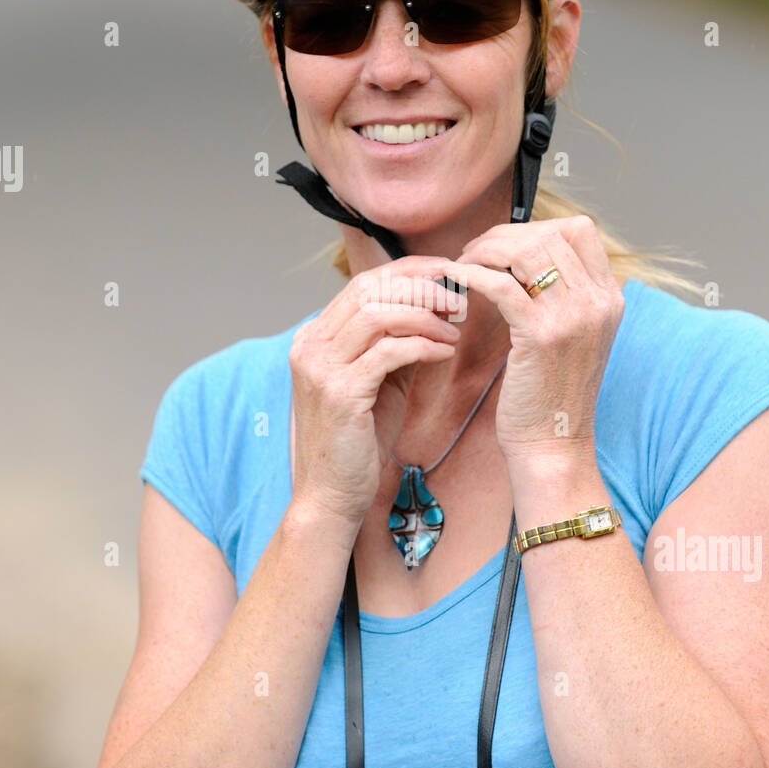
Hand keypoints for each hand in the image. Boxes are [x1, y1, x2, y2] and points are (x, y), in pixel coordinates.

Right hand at [287, 257, 463, 527]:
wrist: (332, 495)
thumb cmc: (358, 441)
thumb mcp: (378, 381)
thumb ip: (396, 344)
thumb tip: (437, 308)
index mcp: (315, 337)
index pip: (363, 283)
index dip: (408, 272)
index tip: (446, 273)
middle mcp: (311, 345)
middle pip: (370, 289)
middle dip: (420, 286)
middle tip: (458, 295)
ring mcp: (320, 367)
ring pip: (378, 314)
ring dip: (425, 315)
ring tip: (454, 328)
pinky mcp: (339, 392)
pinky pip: (388, 351)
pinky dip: (423, 344)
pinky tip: (445, 351)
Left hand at [453, 217, 624, 467]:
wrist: (554, 445)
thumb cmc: (553, 394)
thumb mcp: (575, 336)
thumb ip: (563, 295)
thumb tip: (523, 255)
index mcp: (610, 298)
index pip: (579, 231)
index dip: (536, 227)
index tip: (504, 245)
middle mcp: (598, 301)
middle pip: (549, 234)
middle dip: (504, 235)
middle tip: (473, 252)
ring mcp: (574, 317)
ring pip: (525, 251)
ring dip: (486, 251)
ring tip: (463, 265)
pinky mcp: (541, 335)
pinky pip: (501, 284)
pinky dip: (473, 275)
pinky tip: (456, 281)